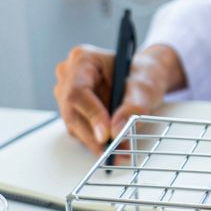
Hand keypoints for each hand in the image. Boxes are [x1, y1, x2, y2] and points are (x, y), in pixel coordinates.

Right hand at [53, 43, 184, 153]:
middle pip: (72, 112)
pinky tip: (115, 147)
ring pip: (74, 125)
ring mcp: (66, 92)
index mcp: (83, 59)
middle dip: (94, 136)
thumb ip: (132, 107)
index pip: (78, 92)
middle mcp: (69, 75)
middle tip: (115, 151)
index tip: (107, 135)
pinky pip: (80, 130)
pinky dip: (97, 141)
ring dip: (97, 142)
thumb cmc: (142, 74)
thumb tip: (117, 129)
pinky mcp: (72, 109)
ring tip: (121, 151)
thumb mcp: (144, 87)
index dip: (91, 115)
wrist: (142, 76)